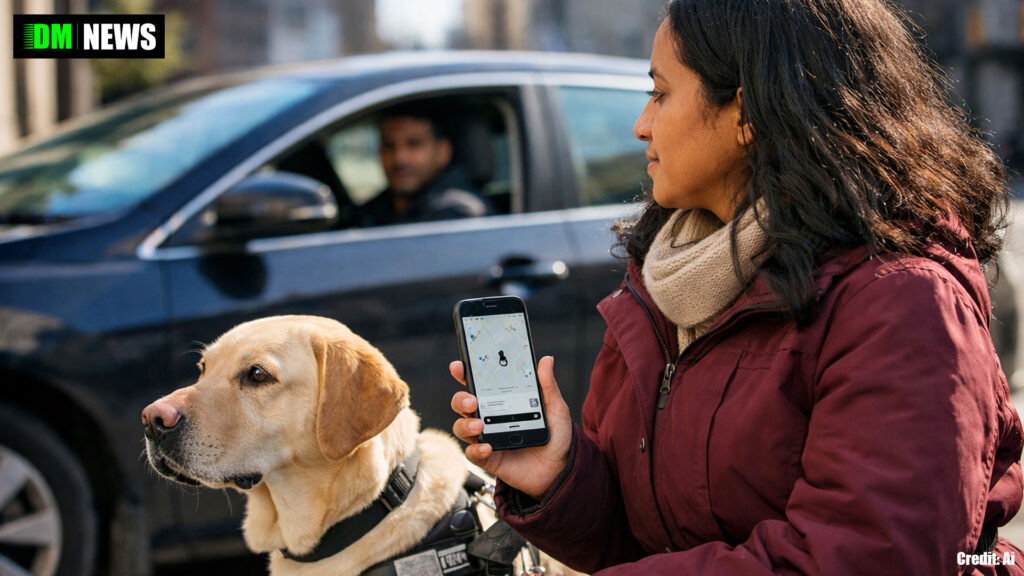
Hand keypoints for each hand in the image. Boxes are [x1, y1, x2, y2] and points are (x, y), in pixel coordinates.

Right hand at [450, 356, 572, 499]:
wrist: (560, 469)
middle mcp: (490, 417)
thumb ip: (548, 386)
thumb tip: (546, 360)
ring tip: (480, 425)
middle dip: (461, 398)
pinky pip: (472, 453)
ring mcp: (487, 437)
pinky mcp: (488, 458)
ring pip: (461, 427)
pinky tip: (487, 447)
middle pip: (462, 403)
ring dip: (465, 424)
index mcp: (502, 400)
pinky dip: (476, 449)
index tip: (459, 366)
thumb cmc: (556, 436)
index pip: (478, 384)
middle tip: (472, 400)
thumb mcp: (555, 408)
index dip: (465, 374)